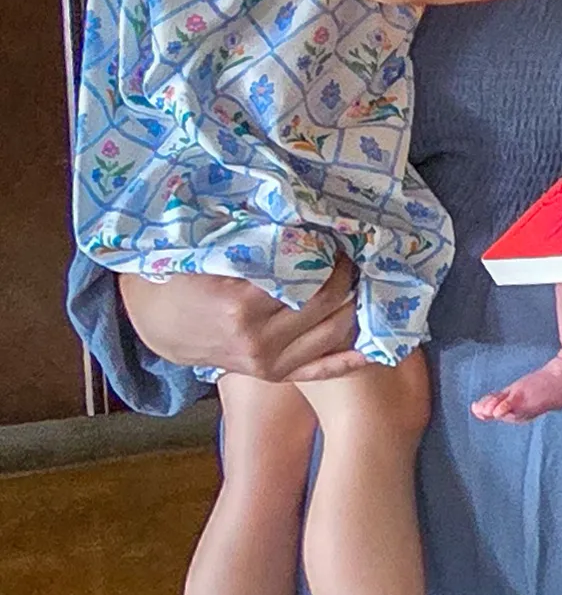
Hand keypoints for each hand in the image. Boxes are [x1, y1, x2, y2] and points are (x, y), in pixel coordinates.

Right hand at [118, 262, 366, 381]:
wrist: (155, 324)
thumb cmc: (176, 279)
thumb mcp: (201, 252)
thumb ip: (246, 241)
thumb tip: (294, 219)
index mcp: (240, 306)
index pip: (305, 278)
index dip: (327, 256)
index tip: (333, 240)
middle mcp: (259, 340)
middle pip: (327, 305)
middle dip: (346, 278)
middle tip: (351, 257)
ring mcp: (269, 363)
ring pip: (334, 335)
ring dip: (354, 307)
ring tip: (358, 283)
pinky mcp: (274, 375)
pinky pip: (323, 370)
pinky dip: (351, 358)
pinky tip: (374, 344)